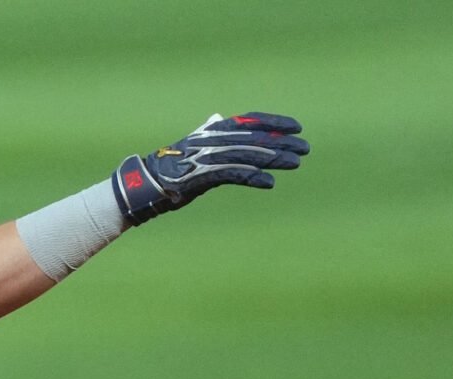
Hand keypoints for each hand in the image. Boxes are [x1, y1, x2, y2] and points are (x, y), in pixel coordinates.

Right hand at [113, 113, 308, 223]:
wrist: (147, 183)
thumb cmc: (173, 167)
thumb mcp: (197, 147)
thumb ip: (213, 137)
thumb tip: (224, 127)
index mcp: (214, 130)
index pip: (251, 120)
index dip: (275, 122)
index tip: (296, 128)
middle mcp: (213, 139)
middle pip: (255, 137)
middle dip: (283, 142)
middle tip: (305, 148)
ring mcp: (208, 157)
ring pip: (249, 155)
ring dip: (275, 159)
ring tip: (296, 163)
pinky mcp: (202, 176)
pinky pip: (233, 175)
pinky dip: (253, 178)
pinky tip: (270, 183)